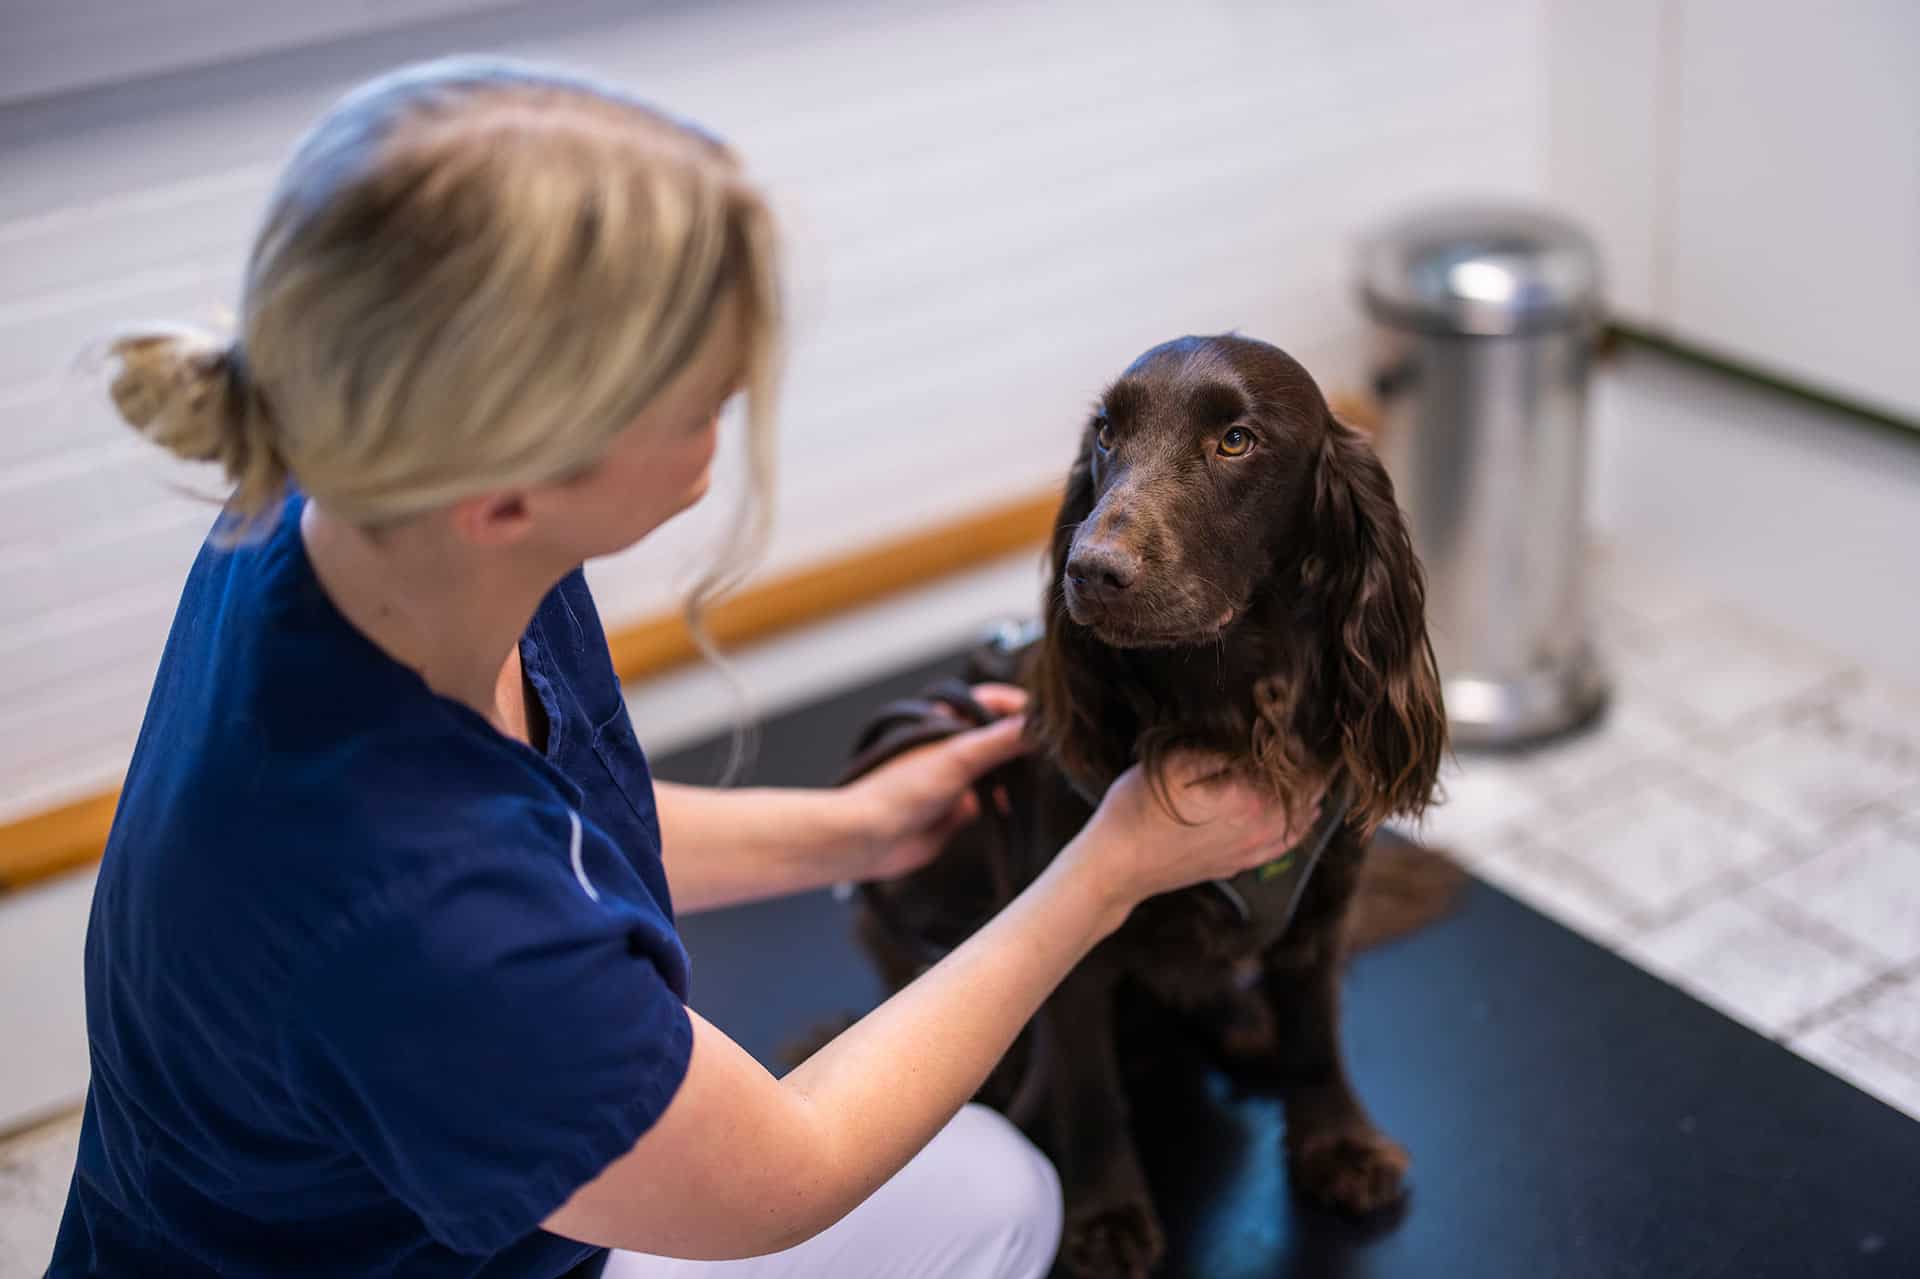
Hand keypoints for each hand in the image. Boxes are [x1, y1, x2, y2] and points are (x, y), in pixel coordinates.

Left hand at [841, 684, 1031, 881]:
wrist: (871, 838)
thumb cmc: (898, 792)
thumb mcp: (957, 757)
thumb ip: (1000, 740)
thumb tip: (1038, 725)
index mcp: (945, 721)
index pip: (990, 701)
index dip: (1018, 705)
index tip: (1047, 718)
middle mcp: (951, 746)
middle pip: (999, 736)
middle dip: (1024, 742)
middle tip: (1053, 750)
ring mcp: (956, 777)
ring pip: (999, 769)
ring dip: (1018, 774)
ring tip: (1042, 777)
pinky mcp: (960, 808)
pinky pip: (994, 801)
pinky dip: (1010, 802)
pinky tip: (1021, 805)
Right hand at [1070, 753, 1326, 910]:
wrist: (1117, 867)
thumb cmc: (1138, 809)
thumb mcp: (1173, 764)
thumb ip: (1221, 751)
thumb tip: (1259, 737)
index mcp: (1249, 800)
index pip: (1295, 771)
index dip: (1303, 748)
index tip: (1306, 728)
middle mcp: (1258, 830)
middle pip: (1303, 799)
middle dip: (1313, 775)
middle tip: (1318, 753)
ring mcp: (1248, 853)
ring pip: (1297, 826)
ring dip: (1310, 803)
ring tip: (1318, 783)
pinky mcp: (1234, 865)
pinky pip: (1279, 848)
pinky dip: (1295, 831)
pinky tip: (1297, 823)